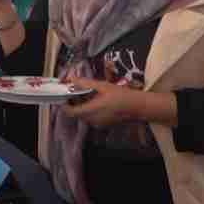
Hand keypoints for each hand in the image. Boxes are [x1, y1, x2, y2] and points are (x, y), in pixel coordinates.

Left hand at [62, 79, 176, 127]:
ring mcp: (98, 124)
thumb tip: (71, 79)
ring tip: (88, 94)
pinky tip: (97, 101)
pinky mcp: (103, 125)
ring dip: (82, 106)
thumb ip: (85, 83)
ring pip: (83, 116)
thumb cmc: (122, 96)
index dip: (63, 104)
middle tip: (76, 91)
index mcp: (91, 111)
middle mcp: (92, 120)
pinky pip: (91, 118)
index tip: (64, 95)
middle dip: (73, 103)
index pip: (69, 112)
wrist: (139, 107)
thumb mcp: (103, 86)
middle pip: (76, 113)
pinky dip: (90, 110)